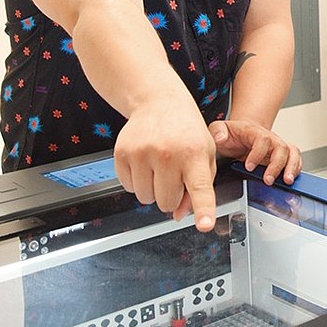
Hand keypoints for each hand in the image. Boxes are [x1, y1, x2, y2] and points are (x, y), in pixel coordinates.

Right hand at [112, 96, 218, 232]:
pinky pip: (127, 187)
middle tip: (174, 174)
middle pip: (166, 203)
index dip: (203, 209)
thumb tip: (181, 215)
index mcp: (194, 154)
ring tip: (159, 165)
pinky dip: (136, 181)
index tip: (204, 224)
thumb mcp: (204, 153)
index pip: (200, 188)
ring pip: (145, 199)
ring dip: (152, 189)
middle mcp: (168, 154)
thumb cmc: (186, 131)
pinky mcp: (122, 153)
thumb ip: (200, 186)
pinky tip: (144, 161)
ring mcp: (142, 153)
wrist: (159, 102)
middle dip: (171, 196)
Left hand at [209, 118, 300, 185]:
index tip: (249, 166)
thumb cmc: (232, 134)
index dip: (258, 153)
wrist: (241, 133)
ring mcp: (277, 146)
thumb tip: (220, 138)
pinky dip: (296, 169)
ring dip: (291, 167)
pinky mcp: (282, 156)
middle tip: (268, 179)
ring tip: (287, 180)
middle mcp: (269, 138)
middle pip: (281, 147)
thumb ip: (217, 131)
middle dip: (277, 165)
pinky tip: (290, 179)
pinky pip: (295, 159)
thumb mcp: (218, 128)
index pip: (262, 139)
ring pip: (292, 153)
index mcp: (254, 132)